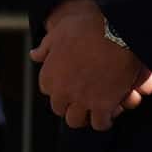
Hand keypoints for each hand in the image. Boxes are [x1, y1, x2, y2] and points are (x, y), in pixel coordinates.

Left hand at [32, 0, 151, 129]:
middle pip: (60, 109)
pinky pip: (100, 123)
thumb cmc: (88, 28)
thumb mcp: (60, 32)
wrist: (116, 32)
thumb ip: (46, 47)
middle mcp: (62, 92)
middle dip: (70, 104)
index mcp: (49, 76)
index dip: (60, 87)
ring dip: (85, 116)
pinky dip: (104, 120)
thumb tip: (34, 55)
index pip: (48, 90)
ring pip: (77, 121)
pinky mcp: (103, 106)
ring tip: (94, 109)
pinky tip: (109, 113)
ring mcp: (82, 101)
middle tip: (82, 98)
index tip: (69, 83)